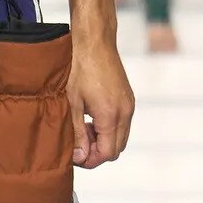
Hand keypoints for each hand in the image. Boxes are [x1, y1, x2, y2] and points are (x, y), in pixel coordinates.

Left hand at [69, 33, 133, 167]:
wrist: (94, 42)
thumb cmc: (80, 68)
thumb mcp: (72, 103)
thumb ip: (77, 133)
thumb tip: (80, 156)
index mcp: (110, 116)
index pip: (107, 153)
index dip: (90, 160)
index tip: (75, 156)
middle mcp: (125, 112)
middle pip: (116, 149)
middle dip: (97, 152)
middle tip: (77, 144)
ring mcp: (129, 105)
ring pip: (121, 137)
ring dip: (103, 140)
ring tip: (83, 129)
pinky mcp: (128, 98)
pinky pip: (123, 124)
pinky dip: (109, 129)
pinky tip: (91, 118)